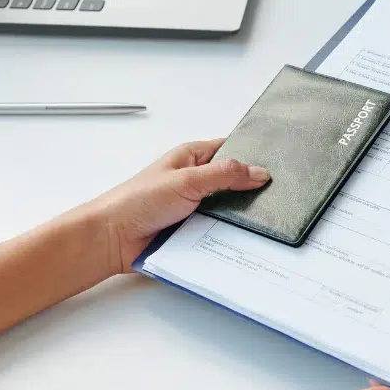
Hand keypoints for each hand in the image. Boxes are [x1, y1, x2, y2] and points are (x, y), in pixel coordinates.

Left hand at [90, 139, 268, 274]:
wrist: (113, 239)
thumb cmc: (137, 201)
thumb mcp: (187, 180)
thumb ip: (225, 175)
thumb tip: (258, 172)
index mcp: (191, 158)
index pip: (230, 150)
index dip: (251, 155)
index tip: (276, 163)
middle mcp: (193, 180)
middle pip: (233, 183)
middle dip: (249, 190)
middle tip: (274, 195)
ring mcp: (194, 207)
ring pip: (228, 210)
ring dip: (237, 216)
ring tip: (261, 220)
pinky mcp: (192, 232)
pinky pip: (217, 232)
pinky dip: (227, 235)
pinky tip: (242, 239)